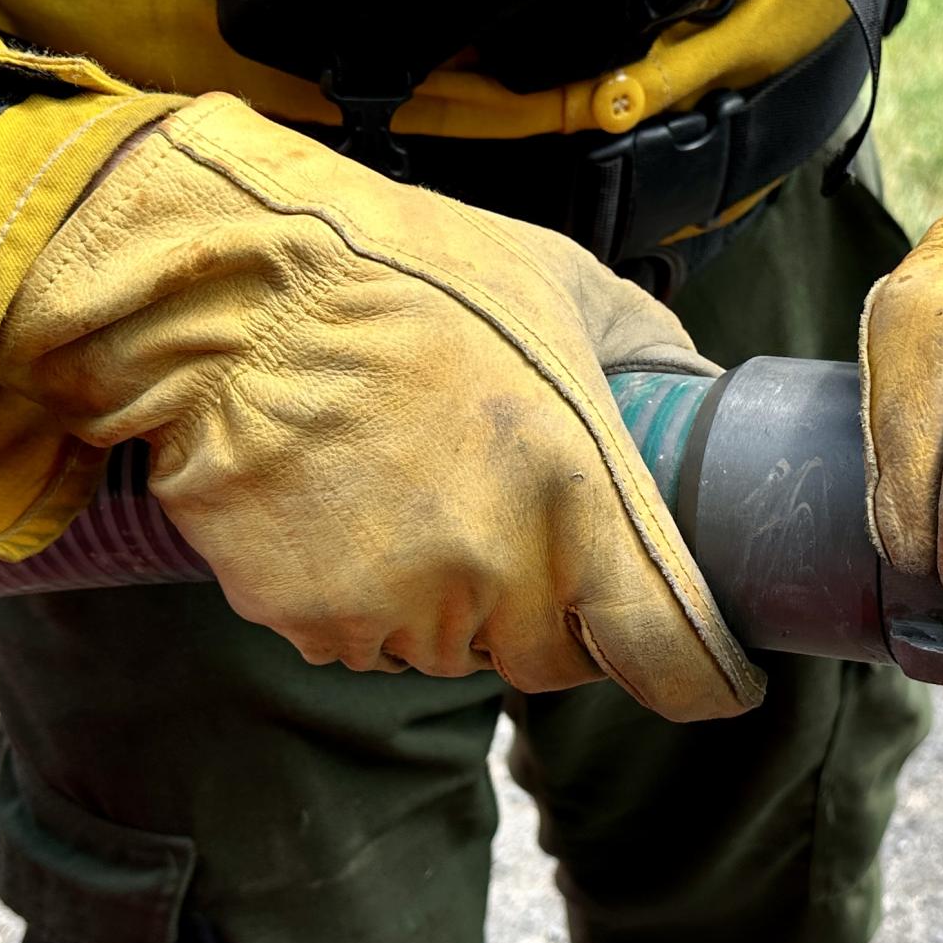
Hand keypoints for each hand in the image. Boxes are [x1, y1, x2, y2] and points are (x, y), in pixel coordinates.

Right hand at [0, 95, 761, 721]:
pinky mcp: (308, 617)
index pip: (670, 658)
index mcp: (581, 498)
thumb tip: (694, 388)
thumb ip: (643, 349)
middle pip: (547, 658)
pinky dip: (359, 593)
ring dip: (446, 598)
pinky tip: (341, 502)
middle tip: (509, 520)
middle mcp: (496, 571)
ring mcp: (397, 604)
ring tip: (409, 486)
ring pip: (448, 649)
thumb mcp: (561, 281)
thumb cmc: (406, 270)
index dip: (696, 673)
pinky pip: (358, 636)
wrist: (233, 285)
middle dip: (546, 611)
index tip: (708, 670)